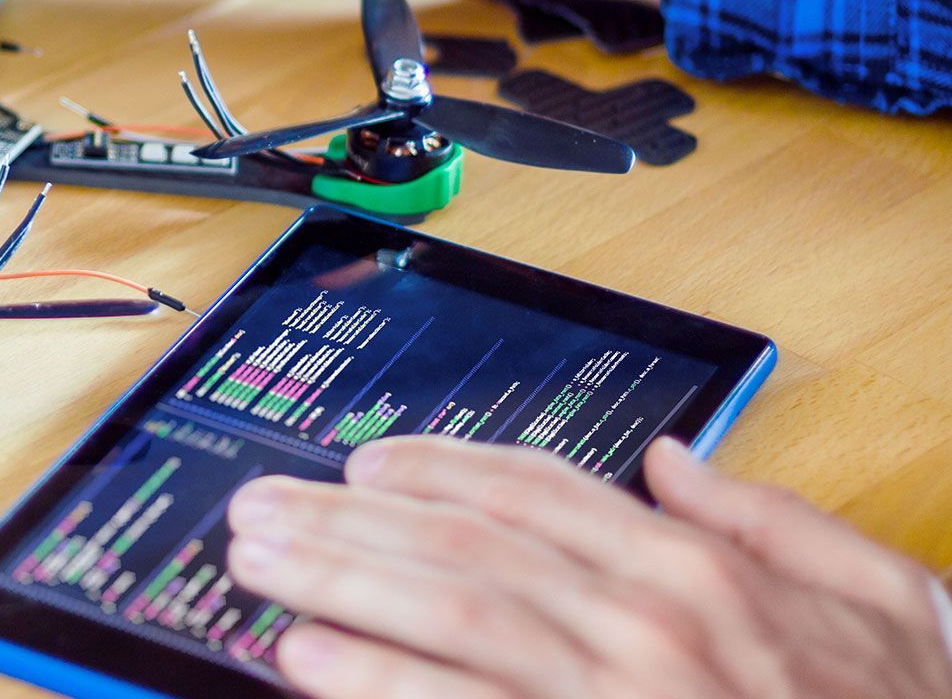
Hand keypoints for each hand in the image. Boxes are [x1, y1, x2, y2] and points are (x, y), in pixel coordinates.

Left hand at [224, 437, 951, 698]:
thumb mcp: (879, 596)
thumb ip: (768, 518)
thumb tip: (678, 460)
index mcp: (697, 568)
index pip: (536, 492)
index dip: (435, 469)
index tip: (364, 464)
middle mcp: (643, 621)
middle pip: (462, 546)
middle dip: (348, 522)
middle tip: (260, 506)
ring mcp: (610, 695)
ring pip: (447, 618)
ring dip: (337, 583)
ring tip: (255, 563)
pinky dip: (378, 682)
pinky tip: (307, 660)